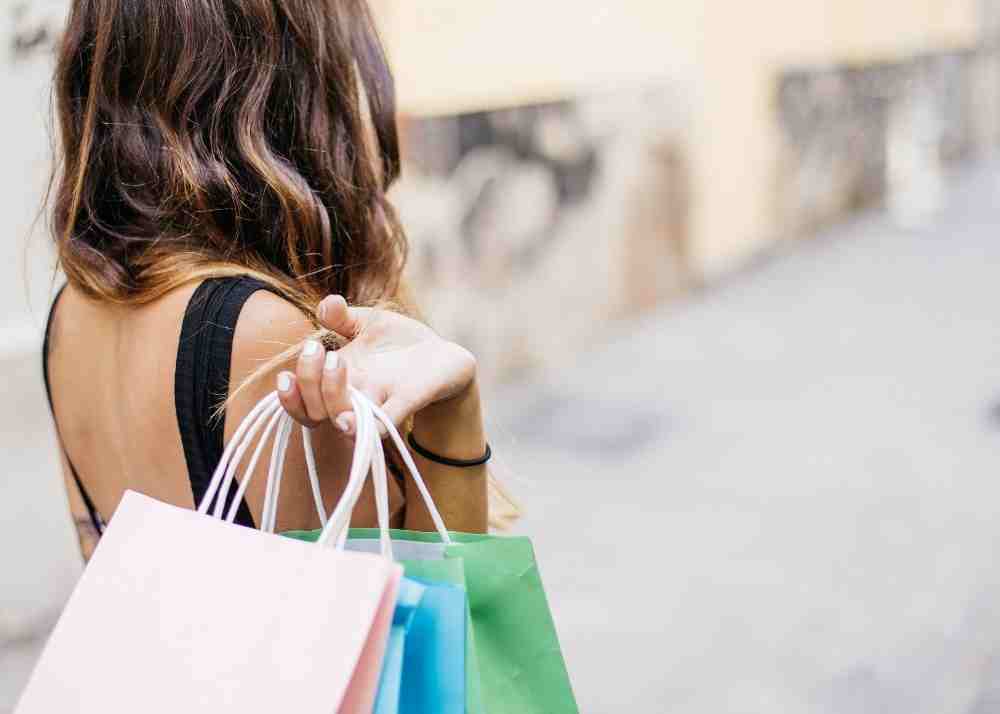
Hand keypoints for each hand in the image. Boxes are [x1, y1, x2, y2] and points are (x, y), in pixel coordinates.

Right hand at [276, 295, 477, 433]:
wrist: (444, 356)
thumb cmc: (399, 344)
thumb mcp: (368, 323)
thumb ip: (342, 316)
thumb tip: (326, 304)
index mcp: (337, 380)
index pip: (302, 401)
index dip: (288, 397)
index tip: (285, 376)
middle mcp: (354, 397)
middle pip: (315, 410)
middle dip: (309, 381)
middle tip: (319, 349)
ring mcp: (379, 403)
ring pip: (343, 419)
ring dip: (331, 396)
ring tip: (336, 362)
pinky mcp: (406, 403)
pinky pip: (383, 424)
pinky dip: (367, 426)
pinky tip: (352, 420)